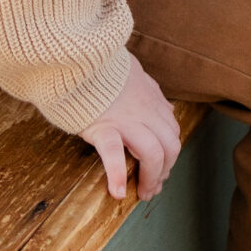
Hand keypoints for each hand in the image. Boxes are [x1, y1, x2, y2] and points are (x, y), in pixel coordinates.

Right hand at [81, 55, 183, 199]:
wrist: (79, 56)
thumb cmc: (103, 67)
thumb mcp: (136, 74)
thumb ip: (151, 91)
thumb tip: (167, 107)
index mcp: (151, 99)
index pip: (171, 132)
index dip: (169, 154)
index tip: (160, 169)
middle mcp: (144, 111)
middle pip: (169, 146)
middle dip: (164, 170)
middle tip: (151, 188)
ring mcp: (125, 119)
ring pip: (152, 153)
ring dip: (150, 178)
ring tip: (140, 194)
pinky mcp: (102, 125)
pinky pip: (114, 152)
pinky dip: (117, 174)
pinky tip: (116, 192)